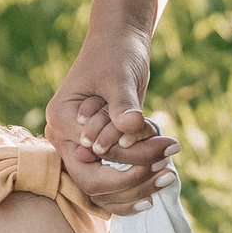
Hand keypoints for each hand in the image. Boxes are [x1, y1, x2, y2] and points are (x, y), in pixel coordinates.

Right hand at [45, 0, 181, 215]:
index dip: (127, 161)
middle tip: (169, 172)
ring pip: (102, 189)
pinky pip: (111, 181)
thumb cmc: (116, 53)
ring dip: (138, 187)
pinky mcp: (97, 151)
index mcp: (61, 119)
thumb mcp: (120, 75)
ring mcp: (79, 147)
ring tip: (171, 174)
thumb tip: (131, 126)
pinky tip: (161, 179)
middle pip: (92, 182)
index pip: (90, 160)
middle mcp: (64, 139)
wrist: (119, 42)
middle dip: (133, 181)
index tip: (164, 153)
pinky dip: (135, 185)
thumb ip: (123, 102)